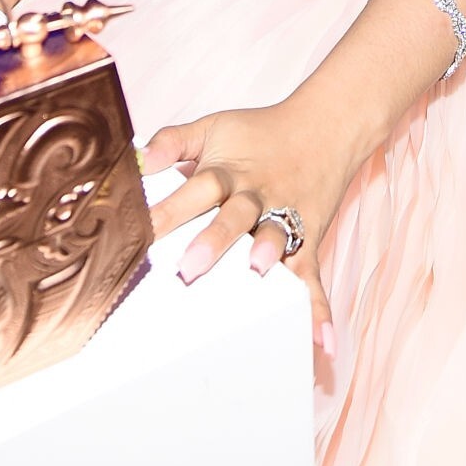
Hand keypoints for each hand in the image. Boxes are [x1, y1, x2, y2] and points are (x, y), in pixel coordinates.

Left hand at [144, 94, 351, 356]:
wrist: (327, 125)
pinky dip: (319, 308)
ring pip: (276, 236)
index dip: (168, 210)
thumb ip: (173, 142)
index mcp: (228, 172)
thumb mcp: (215, 128)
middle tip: (190, 267)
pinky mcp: (309, 238)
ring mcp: (285, 216)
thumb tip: (138, 159)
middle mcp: (256, 195)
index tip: (140, 234)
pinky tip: (322, 340)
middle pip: (234, 215)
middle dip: (214, 240)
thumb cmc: (261, 133)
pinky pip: (313, 275)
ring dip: (269, 253)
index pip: (195, 189)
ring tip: (258, 271)